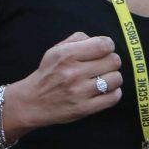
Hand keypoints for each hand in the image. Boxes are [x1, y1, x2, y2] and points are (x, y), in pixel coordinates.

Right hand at [6, 32, 122, 132]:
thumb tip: (102, 41)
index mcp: (66, 55)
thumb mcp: (56, 50)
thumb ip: (78, 39)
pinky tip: (104, 91)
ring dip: (113, 78)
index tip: (104, 50)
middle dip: (111, 62)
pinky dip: (113, 93)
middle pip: (114, 61)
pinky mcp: (84, 108)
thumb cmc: (48, 73)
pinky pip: (114, 97)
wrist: (31, 102)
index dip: (108, 46)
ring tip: (103, 79)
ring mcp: (79, 92)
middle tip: (103, 66)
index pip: (104, 45)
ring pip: (116, 79)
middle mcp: (73, 73)